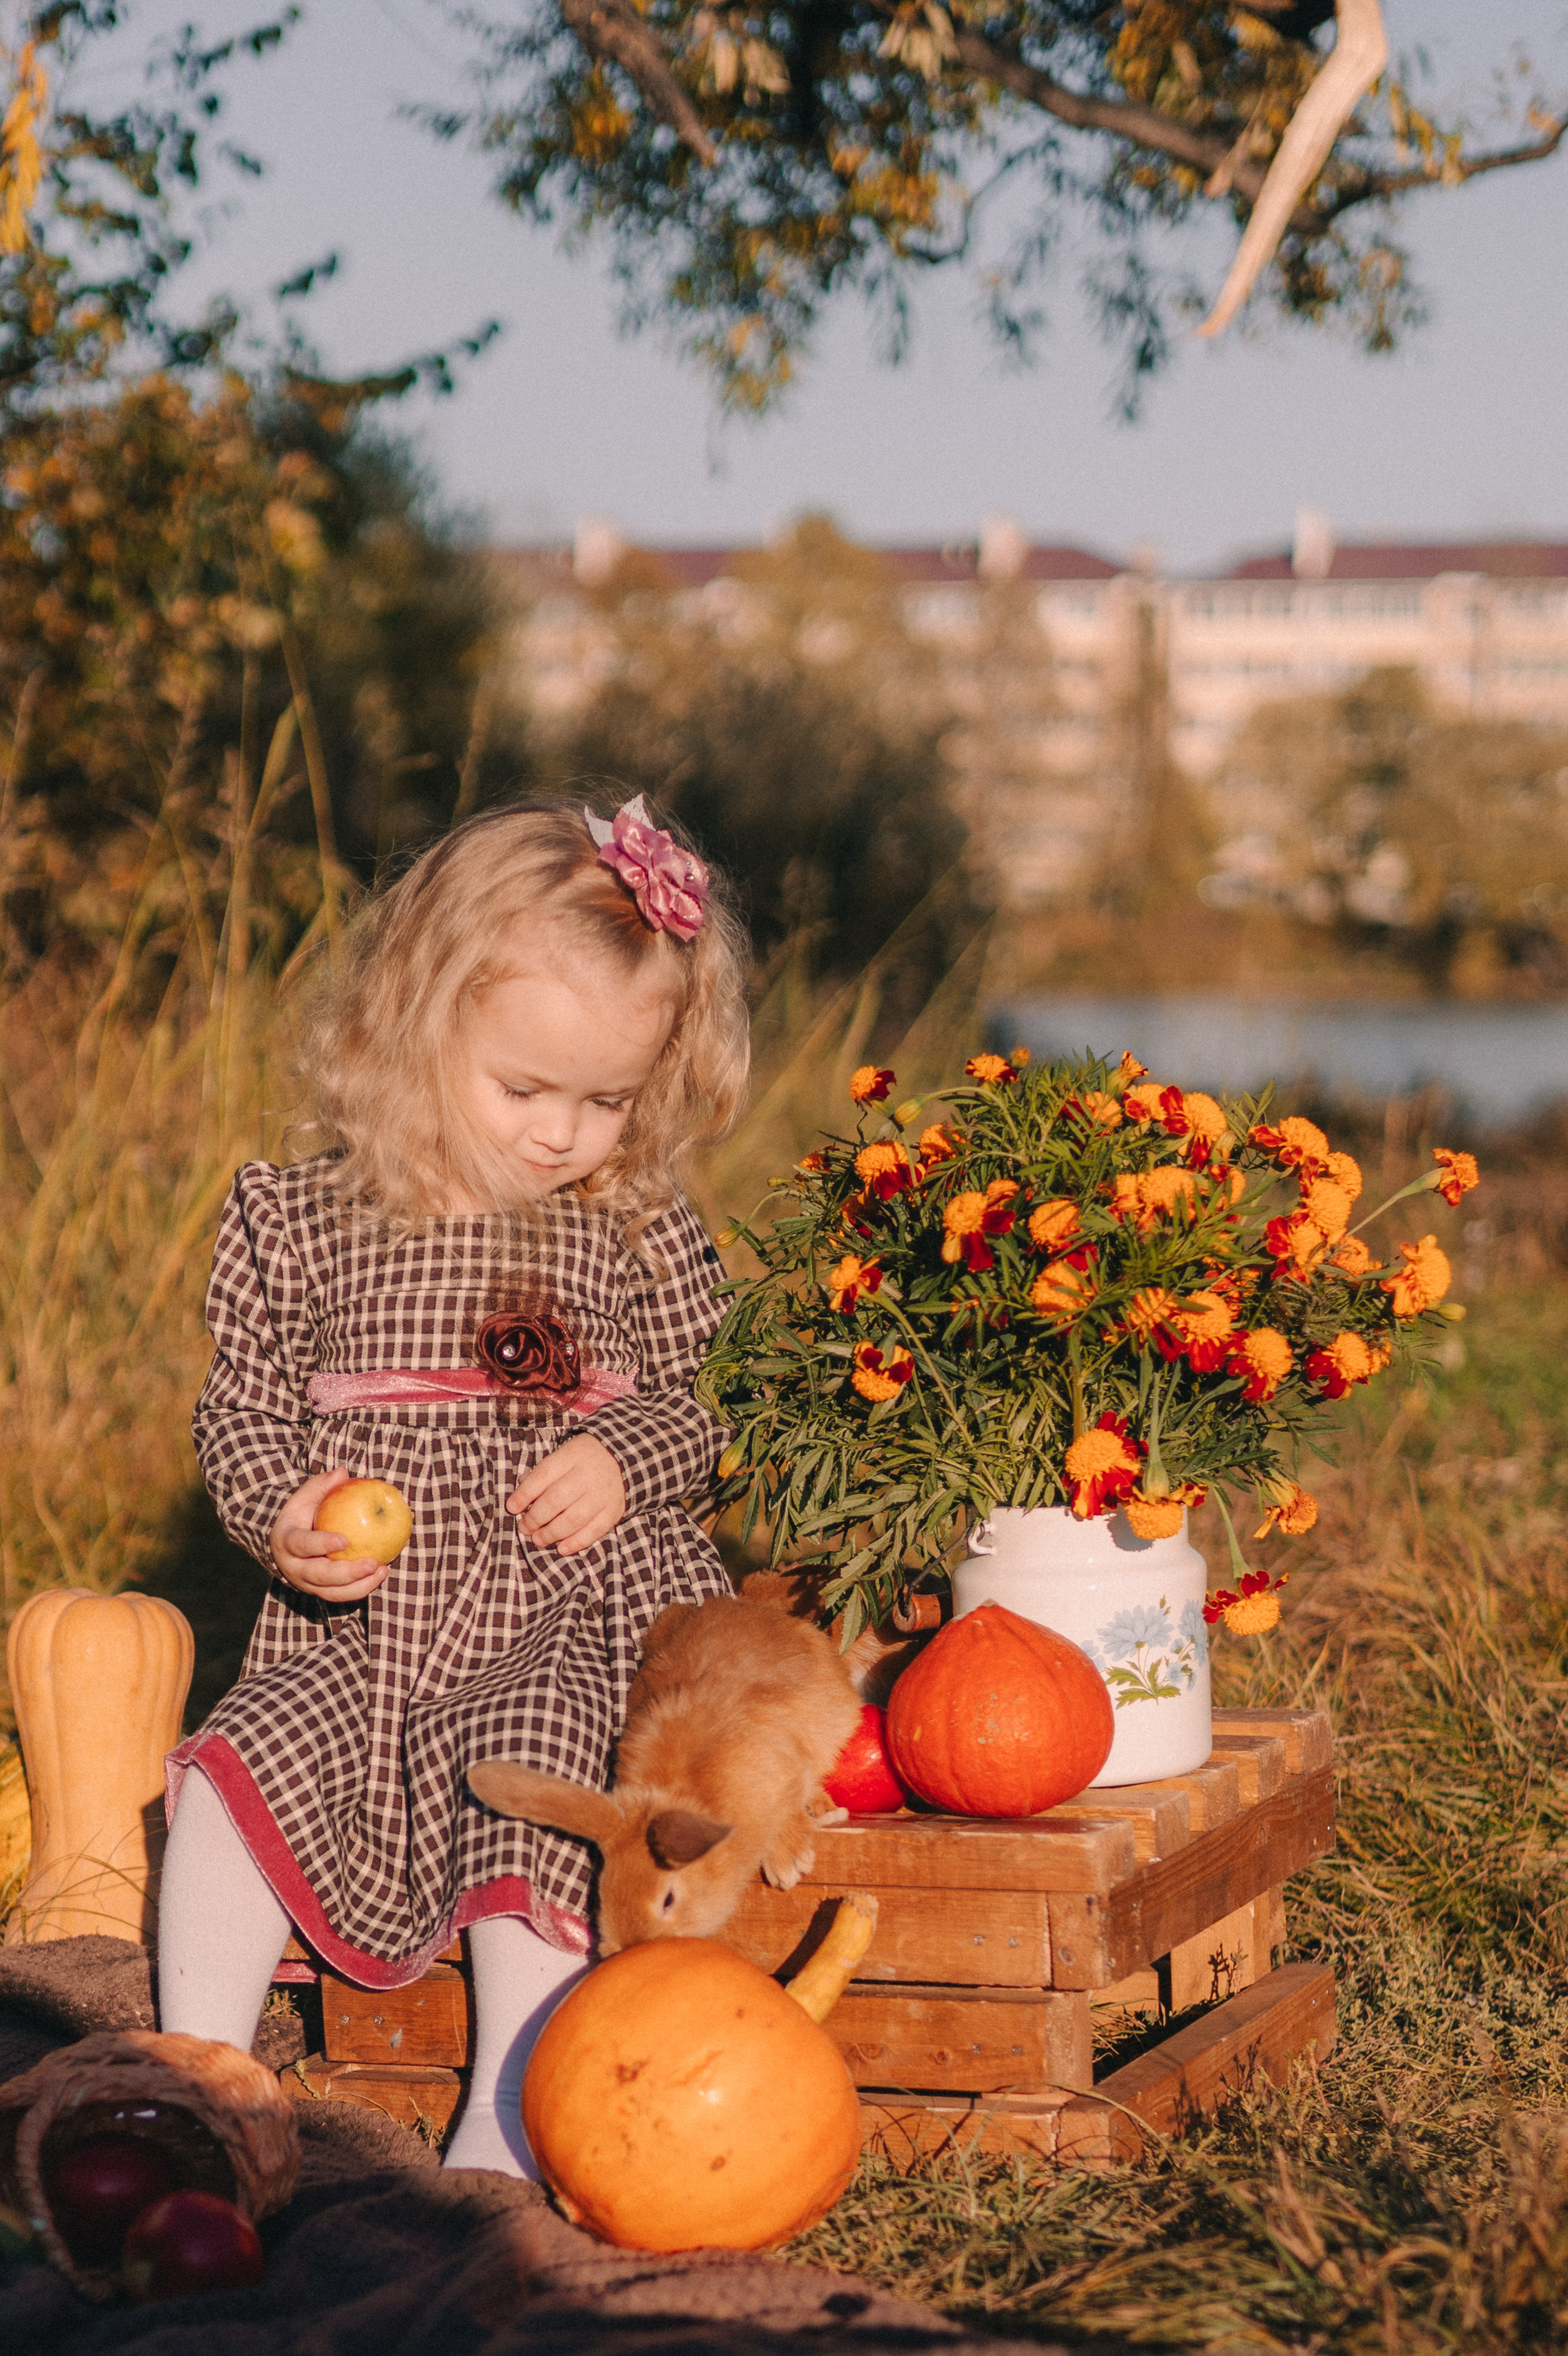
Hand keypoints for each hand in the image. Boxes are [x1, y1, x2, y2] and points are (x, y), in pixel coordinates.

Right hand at [270, 1468, 389, 1601]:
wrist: (287, 1543)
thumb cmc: (302, 1514)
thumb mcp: (306, 1497)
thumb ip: (322, 1486)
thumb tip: (342, 1472)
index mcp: (286, 1541)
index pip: (302, 1545)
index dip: (321, 1544)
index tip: (344, 1540)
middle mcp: (293, 1567)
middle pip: (319, 1576)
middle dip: (347, 1572)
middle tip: (372, 1562)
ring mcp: (306, 1584)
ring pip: (332, 1592)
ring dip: (359, 1585)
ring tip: (382, 1569)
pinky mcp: (320, 1592)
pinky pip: (342, 1595)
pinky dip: (362, 1587)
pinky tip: (381, 1573)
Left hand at [507, 1435, 626, 1555]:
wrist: (623, 1457)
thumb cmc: (583, 1459)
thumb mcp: (563, 1455)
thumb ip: (543, 1473)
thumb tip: (521, 1495)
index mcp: (572, 1456)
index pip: (543, 1475)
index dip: (524, 1494)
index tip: (512, 1508)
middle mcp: (588, 1474)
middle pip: (556, 1499)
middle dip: (536, 1518)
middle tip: (525, 1528)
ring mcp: (603, 1494)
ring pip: (573, 1518)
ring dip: (552, 1533)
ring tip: (538, 1540)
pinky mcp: (614, 1510)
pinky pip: (594, 1530)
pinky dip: (577, 1542)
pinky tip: (562, 1549)